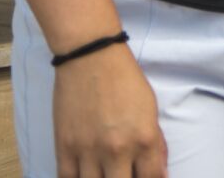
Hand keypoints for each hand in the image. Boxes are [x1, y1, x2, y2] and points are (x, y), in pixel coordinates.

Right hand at [53, 46, 166, 176]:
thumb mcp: (150, 109)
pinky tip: (83, 175)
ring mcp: (89, 151)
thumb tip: (159, 173)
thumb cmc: (125, 80)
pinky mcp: (64, 148)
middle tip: (122, 173)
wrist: (91, 57)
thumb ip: (155, 144)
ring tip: (105, 173)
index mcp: (144, 139)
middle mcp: (118, 150)